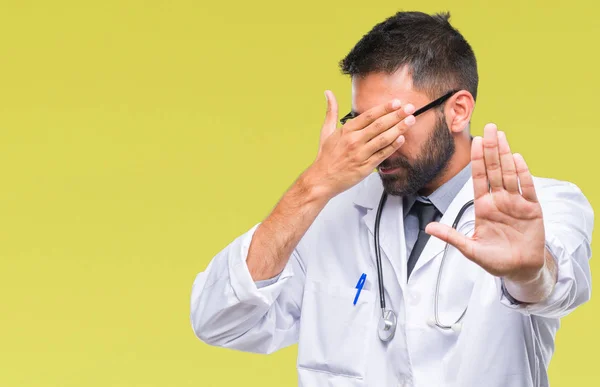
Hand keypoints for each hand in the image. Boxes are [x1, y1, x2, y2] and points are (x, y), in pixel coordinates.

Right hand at [305, 90, 415, 198]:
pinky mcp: (365, 167)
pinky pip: (382, 154)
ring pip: (384, 139)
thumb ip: (331, 111)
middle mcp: (354, 141)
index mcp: (346, 130)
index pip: (369, 115)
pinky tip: (402, 139)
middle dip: (397, 115)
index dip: (384, 108)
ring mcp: (361, 154)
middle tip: (410, 108)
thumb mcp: (326, 131)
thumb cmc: (326, 156)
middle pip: (379, 125)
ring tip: (410, 121)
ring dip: (399, 128)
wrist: (322, 179)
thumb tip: (328, 93)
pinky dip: (393, 146)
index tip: (396, 102)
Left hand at [425, 124, 547, 282]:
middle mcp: (499, 200)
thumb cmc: (495, 259)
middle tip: (490, 127)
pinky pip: (527, 189)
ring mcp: (516, 203)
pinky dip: (523, 174)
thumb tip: (429, 228)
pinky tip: (518, 159)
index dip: (477, 159)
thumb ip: (451, 237)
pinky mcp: (532, 210)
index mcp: (483, 206)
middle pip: (494, 169)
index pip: (479, 177)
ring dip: (506, 155)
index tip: (475, 141)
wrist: (520, 270)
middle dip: (491, 148)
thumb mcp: (470, 248)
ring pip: (510, 174)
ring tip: (502, 136)